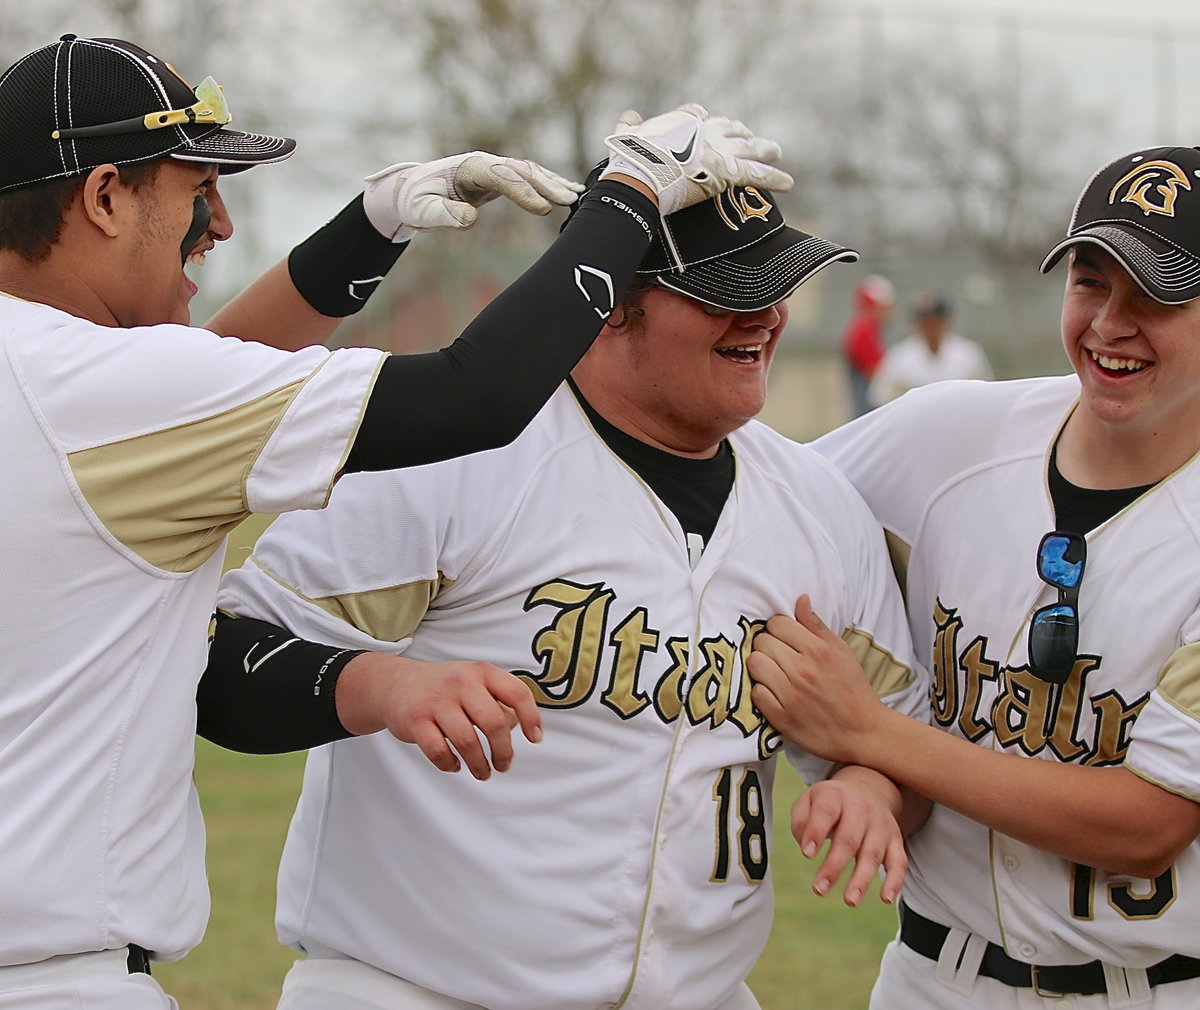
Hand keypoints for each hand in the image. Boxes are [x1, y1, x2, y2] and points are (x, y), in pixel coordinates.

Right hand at [336, 653, 542, 779]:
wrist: (395, 684)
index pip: (516, 693)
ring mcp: (437, 701)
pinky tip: (455, 766)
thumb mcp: (474, 683)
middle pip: (494, 723)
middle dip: (503, 751)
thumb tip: (519, 725)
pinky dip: (450, 764)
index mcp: (481, 672)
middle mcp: (461, 683)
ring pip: (467, 741)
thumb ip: (498, 701)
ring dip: (479, 764)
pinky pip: (438, 751)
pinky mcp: (415, 720)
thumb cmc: (444, 688)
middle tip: (504, 764)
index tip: (535, 738)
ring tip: (483, 772)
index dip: (531, 717)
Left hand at [363, 152, 583, 241]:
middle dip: (547, 184)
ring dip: (553, 182)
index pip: (501, 176)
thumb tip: (470, 219)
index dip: (523, 191)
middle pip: (522, 170)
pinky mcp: (500, 177)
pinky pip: (528, 178)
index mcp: (468, 167)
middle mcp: (485, 162)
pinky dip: (549, 183)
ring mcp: (495, 167)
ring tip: (576, 196)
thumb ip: (444, 215)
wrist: (412, 189)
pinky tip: (570, 192)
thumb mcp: (423, 211)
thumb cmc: (416, 200)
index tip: (543, 209)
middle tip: (570, 200)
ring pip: (529, 171)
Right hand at [601, 103, 794, 214]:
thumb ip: (629, 125)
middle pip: (729, 128)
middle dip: (741, 133)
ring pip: (748, 147)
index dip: (704, 121)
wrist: (640, 175)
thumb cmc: (629, 159)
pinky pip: (756, 175)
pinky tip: (789, 183)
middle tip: (750, 137)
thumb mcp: (625, 136)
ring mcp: (718, 150)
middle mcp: (704, 132)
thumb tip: (629, 116)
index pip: (698, 116)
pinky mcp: (727, 172)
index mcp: (680, 124)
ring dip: (764, 149)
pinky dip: (774, 179)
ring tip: (776, 151)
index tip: (707, 122)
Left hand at [747, 595, 886, 765]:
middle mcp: (802, 670)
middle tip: (780, 657)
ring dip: (761, 667)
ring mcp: (790, 695)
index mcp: (818, 650)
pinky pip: (755, 693)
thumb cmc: (853, 689)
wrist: (863, 732)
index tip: (785, 639)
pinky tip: (775, 693)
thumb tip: (800, 599)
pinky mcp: (781, 717)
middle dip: (768, 646)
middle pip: (762, 641)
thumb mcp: (842, 651)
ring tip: (775, 673)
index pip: (776, 623)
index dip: (778, 629)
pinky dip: (762, 692)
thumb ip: (817, 625)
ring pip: (754, 664)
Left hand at [793, 768, 907, 905]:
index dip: (816, 832)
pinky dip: (895, 881)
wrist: (869, 788)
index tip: (807, 854)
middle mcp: (860, 810)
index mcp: (835, 797)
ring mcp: (880, 826)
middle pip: (849, 838)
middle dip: (834, 866)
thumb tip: (807, 848)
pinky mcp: (895, 841)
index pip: (826, 812)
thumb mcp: (809, 800)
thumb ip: (801, 821)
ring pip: (872, 854)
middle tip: (819, 889)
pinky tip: (886, 898)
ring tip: (850, 901)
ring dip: (861, 880)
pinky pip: (899, 862)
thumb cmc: (831, 803)